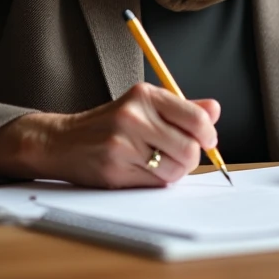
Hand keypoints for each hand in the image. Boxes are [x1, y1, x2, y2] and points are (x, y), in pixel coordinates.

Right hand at [11, 83, 219, 188]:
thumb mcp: (143, 106)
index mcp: (144, 96)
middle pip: (189, 148)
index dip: (207, 134)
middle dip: (191, 157)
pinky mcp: (116, 169)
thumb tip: (215, 109)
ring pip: (175, 169)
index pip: (195, 117)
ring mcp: (123, 144)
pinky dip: (157, 180)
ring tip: (160, 162)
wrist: (63, 141)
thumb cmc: (109, 124)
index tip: (206, 139)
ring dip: (174, 171)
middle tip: (181, 155)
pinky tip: (143, 169)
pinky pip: (156, 183)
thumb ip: (181, 108)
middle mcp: (134, 117)